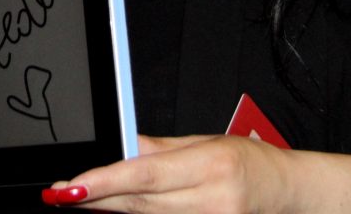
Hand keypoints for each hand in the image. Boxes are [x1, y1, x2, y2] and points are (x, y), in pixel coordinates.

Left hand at [42, 134, 295, 212]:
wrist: (290, 196)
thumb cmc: (253, 164)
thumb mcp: (206, 143)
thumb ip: (158, 149)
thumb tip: (120, 145)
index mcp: (210, 166)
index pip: (145, 174)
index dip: (104, 181)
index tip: (71, 185)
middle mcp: (212, 200)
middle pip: (139, 203)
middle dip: (95, 198)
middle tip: (60, 192)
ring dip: (111, 210)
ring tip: (79, 199)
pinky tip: (116, 210)